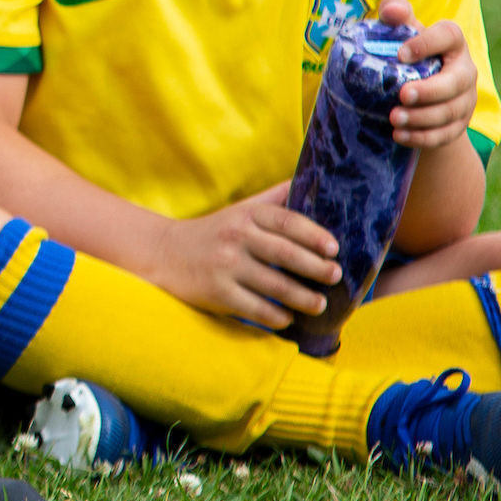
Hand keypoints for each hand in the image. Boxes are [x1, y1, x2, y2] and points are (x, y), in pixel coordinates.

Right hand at [151, 182, 339, 329]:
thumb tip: (313, 181)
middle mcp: (235, 237)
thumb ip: (274, 198)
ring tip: (320, 304)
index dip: (315, 235)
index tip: (334, 249)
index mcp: (245, 215)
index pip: (288, 222)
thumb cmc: (214, 232)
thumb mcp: (240, 209)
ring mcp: (225, 266)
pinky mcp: (217, 293)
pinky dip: (277, 317)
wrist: (164, 253)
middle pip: (286, 255)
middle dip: (317, 269)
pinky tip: (287, 319)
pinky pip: (256, 309)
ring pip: (276, 286)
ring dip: (304, 298)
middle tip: (335, 277)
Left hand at [373, 0, 478, 149]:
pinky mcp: (458, 123)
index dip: (427, 43)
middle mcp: (464, 70)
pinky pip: (445, 134)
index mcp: (452, 42)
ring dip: (422, 118)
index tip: (400, 54)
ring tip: (394, 118)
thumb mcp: (400, 30)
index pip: (449, 36)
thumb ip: (395, 13)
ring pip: (450, 112)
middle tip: (401, 95)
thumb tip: (393, 11)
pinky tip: (399, 136)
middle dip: (430, 91)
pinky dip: (423, 137)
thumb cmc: (405, 51)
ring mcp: (465, 99)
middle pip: (456, 82)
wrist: (417, 88)